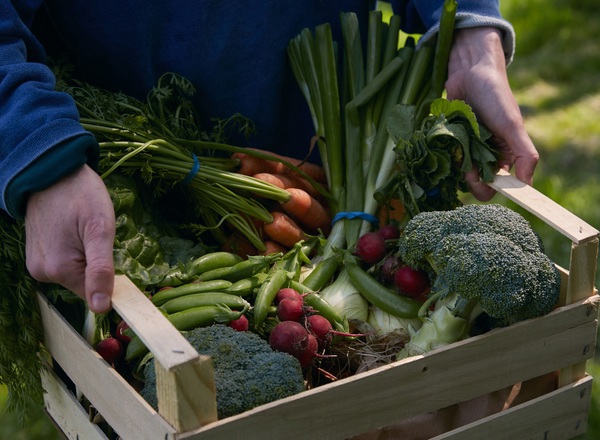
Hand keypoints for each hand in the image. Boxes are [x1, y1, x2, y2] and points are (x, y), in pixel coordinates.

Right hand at [25, 164, 115, 312]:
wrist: (52, 172)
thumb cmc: (81, 195)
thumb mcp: (100, 229)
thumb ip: (100, 269)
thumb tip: (101, 308)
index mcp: (59, 270)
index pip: (95, 295)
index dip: (111, 281)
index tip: (116, 257)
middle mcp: (43, 273)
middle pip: (84, 283)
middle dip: (97, 264)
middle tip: (96, 234)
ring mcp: (37, 264)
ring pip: (75, 273)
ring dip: (86, 257)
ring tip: (83, 230)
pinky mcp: (37, 255)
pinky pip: (65, 263)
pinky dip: (75, 252)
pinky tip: (73, 232)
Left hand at [445, 27, 538, 199]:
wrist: (470, 71)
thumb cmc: (496, 96)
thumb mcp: (512, 125)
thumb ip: (524, 154)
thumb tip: (527, 185)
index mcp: (507, 156)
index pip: (498, 188)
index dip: (489, 188)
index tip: (481, 178)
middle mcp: (487, 156)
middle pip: (475, 184)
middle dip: (470, 176)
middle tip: (466, 161)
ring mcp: (467, 149)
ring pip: (458, 172)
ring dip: (456, 163)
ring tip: (457, 143)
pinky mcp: (451, 141)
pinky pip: (445, 156)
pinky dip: (444, 151)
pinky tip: (445, 139)